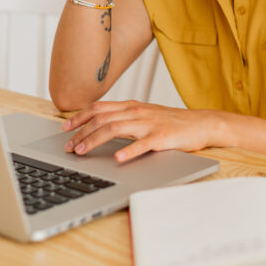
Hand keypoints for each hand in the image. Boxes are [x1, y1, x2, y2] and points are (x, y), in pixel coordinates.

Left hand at [62, 101, 214, 161]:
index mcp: (132, 106)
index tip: (64, 128)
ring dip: (94, 140)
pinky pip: (143, 144)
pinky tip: (117, 159)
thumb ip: (124, 118)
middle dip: (80, 132)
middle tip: (67, 146)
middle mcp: (138, 112)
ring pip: (115, 129)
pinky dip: (128, 151)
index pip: (99, 108)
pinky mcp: (162, 138)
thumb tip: (98, 126)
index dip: (79, 117)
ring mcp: (150, 124)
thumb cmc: (172, 123)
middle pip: (102, 119)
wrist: (201, 124)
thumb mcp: (145, 116)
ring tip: (81, 152)